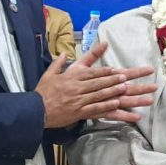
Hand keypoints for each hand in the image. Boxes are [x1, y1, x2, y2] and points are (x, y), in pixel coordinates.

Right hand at [35, 41, 156, 127]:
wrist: (35, 109)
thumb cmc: (43, 91)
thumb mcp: (50, 73)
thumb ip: (59, 62)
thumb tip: (64, 53)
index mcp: (72, 77)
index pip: (94, 72)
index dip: (108, 71)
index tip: (120, 70)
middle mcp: (78, 87)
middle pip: (100, 82)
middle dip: (116, 79)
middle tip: (130, 78)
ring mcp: (79, 100)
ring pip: (100, 94)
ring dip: (114, 91)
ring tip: (128, 89)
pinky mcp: (78, 112)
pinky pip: (95, 109)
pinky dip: (106, 107)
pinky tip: (116, 105)